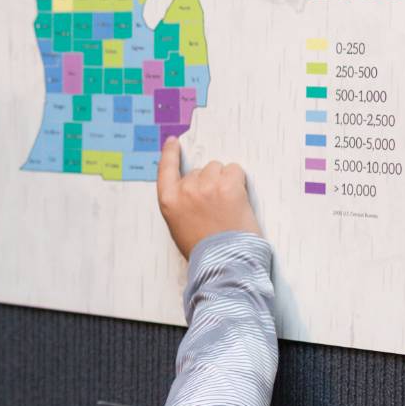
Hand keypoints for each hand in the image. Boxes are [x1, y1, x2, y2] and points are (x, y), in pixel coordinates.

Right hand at [156, 137, 259, 259]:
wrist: (223, 263)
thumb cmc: (204, 250)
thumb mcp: (179, 226)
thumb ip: (181, 202)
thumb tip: (192, 187)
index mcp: (169, 201)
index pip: (166, 169)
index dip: (170, 153)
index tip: (173, 142)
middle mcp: (185, 190)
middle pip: (199, 170)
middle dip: (209, 182)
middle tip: (218, 205)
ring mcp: (207, 186)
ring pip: (218, 168)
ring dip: (224, 180)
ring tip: (228, 205)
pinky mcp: (228, 186)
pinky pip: (235, 170)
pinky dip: (238, 182)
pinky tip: (238, 199)